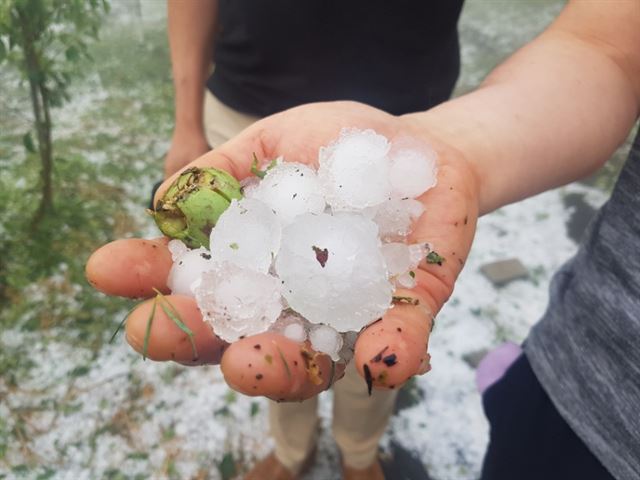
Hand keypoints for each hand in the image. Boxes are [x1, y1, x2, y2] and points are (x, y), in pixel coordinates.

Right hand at [86, 101, 479, 399]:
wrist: (421, 152)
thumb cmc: (341, 145)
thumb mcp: (277, 140)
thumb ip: (225, 170)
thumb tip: (165, 203)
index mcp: (253, 260)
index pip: (193, 277)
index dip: (148, 277)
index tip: (108, 269)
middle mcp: (289, 297)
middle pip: (236, 330)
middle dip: (192, 335)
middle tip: (152, 333)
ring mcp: (345, 312)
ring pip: (307, 358)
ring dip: (276, 368)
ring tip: (244, 363)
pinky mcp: (403, 313)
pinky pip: (395, 342)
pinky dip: (386, 352)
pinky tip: (375, 355)